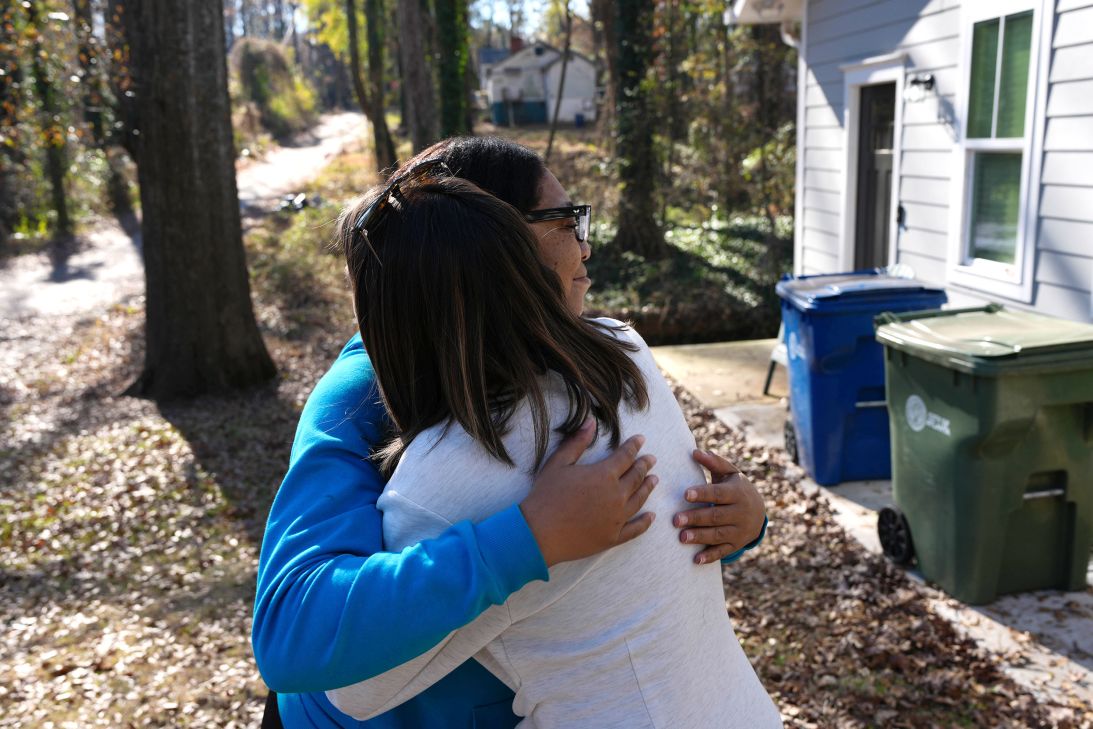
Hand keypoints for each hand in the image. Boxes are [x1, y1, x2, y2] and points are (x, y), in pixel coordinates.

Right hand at [520, 420, 657, 566]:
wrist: (540, 533)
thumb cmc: (546, 496)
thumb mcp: (558, 463)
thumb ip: (577, 442)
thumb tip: (591, 422)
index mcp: (604, 474)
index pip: (625, 456)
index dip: (634, 446)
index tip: (641, 440)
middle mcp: (616, 495)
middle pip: (636, 477)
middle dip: (644, 465)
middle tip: (652, 459)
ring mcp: (617, 518)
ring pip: (639, 500)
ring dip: (648, 488)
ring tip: (654, 480)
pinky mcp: (613, 537)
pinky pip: (635, 529)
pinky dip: (645, 522)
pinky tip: (651, 517)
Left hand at [674, 449, 765, 564]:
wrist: (760, 511)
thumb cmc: (736, 487)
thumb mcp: (729, 473)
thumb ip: (713, 462)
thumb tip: (694, 451)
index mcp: (737, 493)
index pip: (718, 494)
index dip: (702, 494)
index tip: (685, 494)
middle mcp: (740, 512)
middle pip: (716, 516)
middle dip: (696, 518)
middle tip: (675, 520)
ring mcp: (739, 530)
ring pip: (718, 535)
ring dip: (700, 537)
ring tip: (682, 538)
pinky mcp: (736, 544)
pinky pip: (723, 551)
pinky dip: (710, 557)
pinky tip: (696, 560)